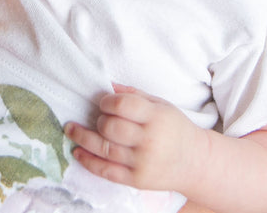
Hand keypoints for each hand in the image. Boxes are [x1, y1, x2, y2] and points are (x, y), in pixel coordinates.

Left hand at [64, 84, 205, 192]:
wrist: (195, 162)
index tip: (103, 102)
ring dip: (82, 138)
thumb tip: (107, 86)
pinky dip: (88, 161)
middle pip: (110, 127)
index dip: (107, 102)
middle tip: (98, 118)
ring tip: (71, 129)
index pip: (123, 105)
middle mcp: (149, 140)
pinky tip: (77, 152)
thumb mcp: (161, 105)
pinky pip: (106, 171)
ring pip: (104, 149)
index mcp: (156, 117)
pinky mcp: (136, 180)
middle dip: (99, 121)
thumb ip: (134, 95)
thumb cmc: (175, 128)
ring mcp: (142, 162)